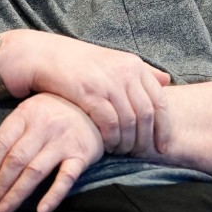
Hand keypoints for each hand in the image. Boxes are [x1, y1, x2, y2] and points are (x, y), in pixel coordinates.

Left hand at [0, 93, 102, 211]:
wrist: (92, 104)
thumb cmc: (52, 112)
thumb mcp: (28, 114)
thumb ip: (9, 136)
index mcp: (25, 115)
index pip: (1, 144)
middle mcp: (42, 127)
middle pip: (16, 160)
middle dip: (0, 185)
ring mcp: (63, 141)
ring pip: (35, 171)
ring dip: (18, 193)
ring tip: (5, 209)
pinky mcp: (81, 155)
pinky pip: (65, 178)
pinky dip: (53, 195)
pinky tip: (41, 210)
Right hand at [1, 30, 171, 155]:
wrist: (44, 56)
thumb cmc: (78, 63)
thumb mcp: (113, 61)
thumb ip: (141, 71)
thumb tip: (167, 80)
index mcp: (134, 65)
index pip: (160, 101)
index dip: (164, 127)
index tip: (163, 146)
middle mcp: (125, 72)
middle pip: (147, 115)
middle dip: (146, 140)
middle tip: (140, 154)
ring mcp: (108, 82)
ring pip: (130, 122)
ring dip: (127, 143)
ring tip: (121, 152)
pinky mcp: (90, 93)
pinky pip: (110, 124)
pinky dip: (112, 139)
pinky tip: (107, 146)